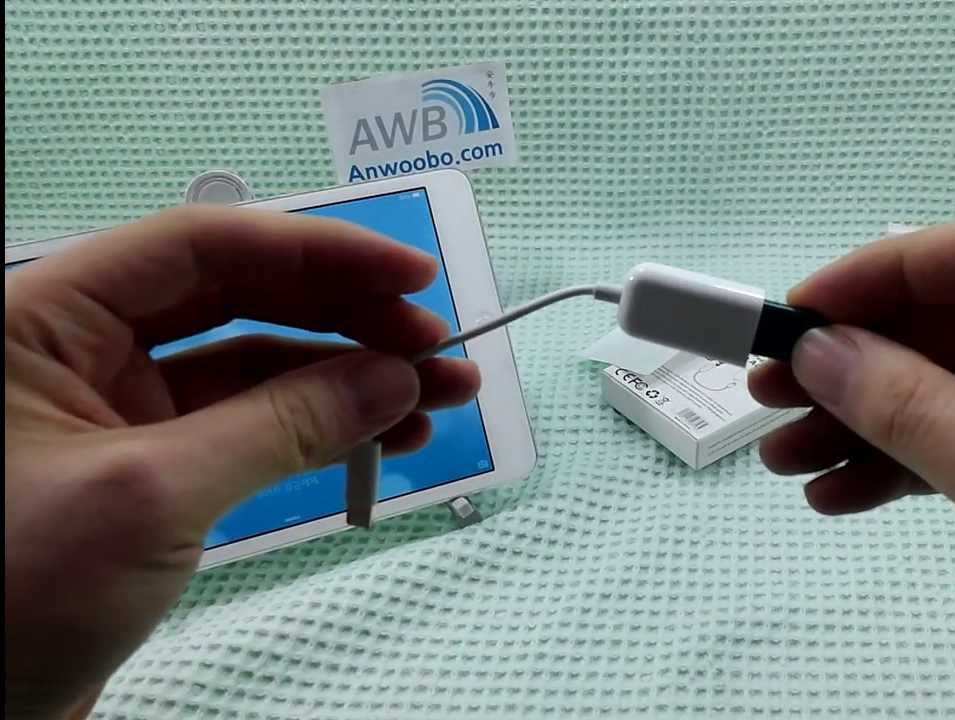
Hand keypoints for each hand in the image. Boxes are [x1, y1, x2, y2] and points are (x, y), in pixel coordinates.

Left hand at [4, 206, 480, 717]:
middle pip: (240, 299)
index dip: (319, 252)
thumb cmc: (12, 594)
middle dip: (348, 320)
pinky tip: (385, 438)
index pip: (204, 249)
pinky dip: (319, 431)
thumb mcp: (151, 496)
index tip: (413, 276)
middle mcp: (83, 349)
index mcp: (48, 317)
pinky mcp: (149, 473)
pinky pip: (248, 429)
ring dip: (350, 378)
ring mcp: (119, 413)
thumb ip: (280, 425)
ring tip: (440, 397)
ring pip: (255, 369)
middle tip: (440, 345)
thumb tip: (395, 377)